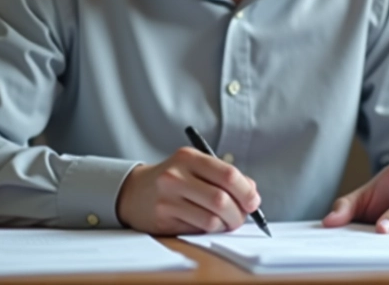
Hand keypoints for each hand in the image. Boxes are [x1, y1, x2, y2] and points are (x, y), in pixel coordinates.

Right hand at [115, 147, 260, 234]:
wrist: (134, 192)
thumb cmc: (174, 180)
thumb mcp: (196, 168)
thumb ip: (224, 177)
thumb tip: (252, 193)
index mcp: (188, 157)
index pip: (228, 174)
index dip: (246, 191)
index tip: (253, 202)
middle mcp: (176, 175)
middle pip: (221, 200)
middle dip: (239, 214)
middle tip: (241, 217)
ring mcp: (167, 198)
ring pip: (211, 219)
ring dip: (225, 225)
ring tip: (225, 222)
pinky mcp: (163, 219)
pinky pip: (197, 230)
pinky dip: (209, 230)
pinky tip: (207, 225)